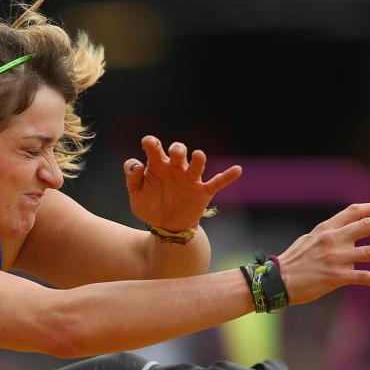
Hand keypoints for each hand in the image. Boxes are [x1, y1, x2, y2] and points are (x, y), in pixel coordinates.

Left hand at [123, 136, 242, 230]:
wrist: (165, 227)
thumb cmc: (150, 206)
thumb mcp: (136, 194)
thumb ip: (133, 178)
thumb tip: (137, 164)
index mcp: (157, 165)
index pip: (155, 149)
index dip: (152, 143)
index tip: (148, 142)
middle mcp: (175, 168)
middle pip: (179, 152)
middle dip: (178, 149)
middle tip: (175, 153)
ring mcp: (190, 179)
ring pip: (197, 164)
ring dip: (199, 159)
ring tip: (198, 155)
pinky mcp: (202, 192)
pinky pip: (217, 183)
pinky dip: (227, 177)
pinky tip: (237, 170)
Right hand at [277, 203, 369, 304]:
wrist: (277, 281)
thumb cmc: (291, 262)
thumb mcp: (308, 240)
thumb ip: (328, 235)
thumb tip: (346, 234)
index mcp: (326, 229)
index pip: (354, 211)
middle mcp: (333, 240)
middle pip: (367, 226)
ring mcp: (336, 259)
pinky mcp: (337, 277)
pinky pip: (365, 277)